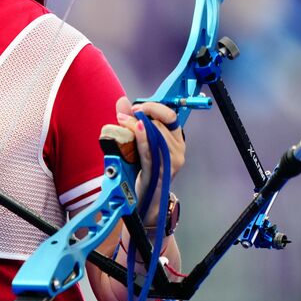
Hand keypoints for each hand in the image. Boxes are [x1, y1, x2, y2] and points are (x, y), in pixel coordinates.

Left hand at [115, 95, 185, 226]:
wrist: (146, 200)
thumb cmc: (143, 170)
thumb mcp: (138, 143)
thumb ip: (131, 121)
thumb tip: (122, 101)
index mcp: (176, 140)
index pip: (171, 116)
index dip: (154, 108)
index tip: (137, 107)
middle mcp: (178, 150)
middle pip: (162, 124)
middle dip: (143, 116)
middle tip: (125, 115)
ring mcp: (171, 162)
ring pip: (157, 135)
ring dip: (138, 126)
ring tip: (123, 121)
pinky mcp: (160, 171)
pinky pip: (151, 152)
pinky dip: (143, 138)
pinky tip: (137, 129)